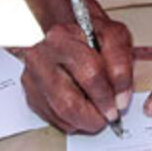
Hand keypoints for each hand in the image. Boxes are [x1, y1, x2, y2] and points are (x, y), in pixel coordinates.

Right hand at [20, 14, 133, 134]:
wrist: (66, 30)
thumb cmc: (90, 34)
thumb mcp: (114, 36)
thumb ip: (121, 64)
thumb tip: (120, 99)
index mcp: (63, 36)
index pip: (89, 74)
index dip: (107, 95)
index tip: (119, 104)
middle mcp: (41, 56)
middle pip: (69, 102)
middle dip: (94, 116)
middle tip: (109, 115)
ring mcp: (32, 76)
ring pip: (60, 114)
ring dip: (84, 121)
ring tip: (97, 112)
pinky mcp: (30, 93)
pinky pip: (53, 119)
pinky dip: (72, 120)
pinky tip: (82, 107)